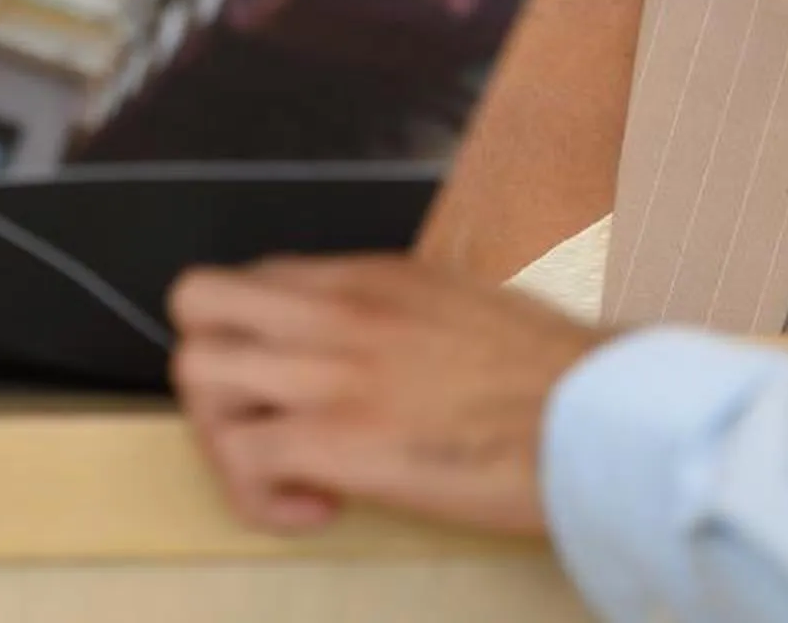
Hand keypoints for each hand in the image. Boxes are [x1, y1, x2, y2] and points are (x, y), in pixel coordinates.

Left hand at [169, 255, 609, 537]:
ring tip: (282, 471)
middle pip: (195, 303)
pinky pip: (240, 458)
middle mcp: (335, 310)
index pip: (256, 279)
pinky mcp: (335, 439)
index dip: (257, 339)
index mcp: (370, 277)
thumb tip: (389, 349)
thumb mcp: (467, 305)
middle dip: (209, 368)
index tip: (296, 389)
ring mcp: (329, 371)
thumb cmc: (555, 376)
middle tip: (256, 423)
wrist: (592, 416)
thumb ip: (407, 314)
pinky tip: (316, 510)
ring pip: (197, 375)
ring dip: (224, 434)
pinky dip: (258, 497)